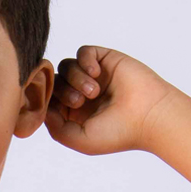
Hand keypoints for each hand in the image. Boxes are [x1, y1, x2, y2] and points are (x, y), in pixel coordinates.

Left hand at [46, 47, 176, 154]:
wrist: (148, 116)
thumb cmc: (117, 133)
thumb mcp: (78, 139)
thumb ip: (54, 126)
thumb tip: (42, 106)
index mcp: (74, 115)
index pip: (49, 101)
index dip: (49, 102)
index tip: (61, 110)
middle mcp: (81, 94)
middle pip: (54, 82)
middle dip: (61, 91)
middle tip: (79, 102)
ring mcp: (93, 76)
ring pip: (66, 66)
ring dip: (75, 78)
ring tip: (92, 92)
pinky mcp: (104, 59)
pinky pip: (83, 52)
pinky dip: (85, 61)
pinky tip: (96, 74)